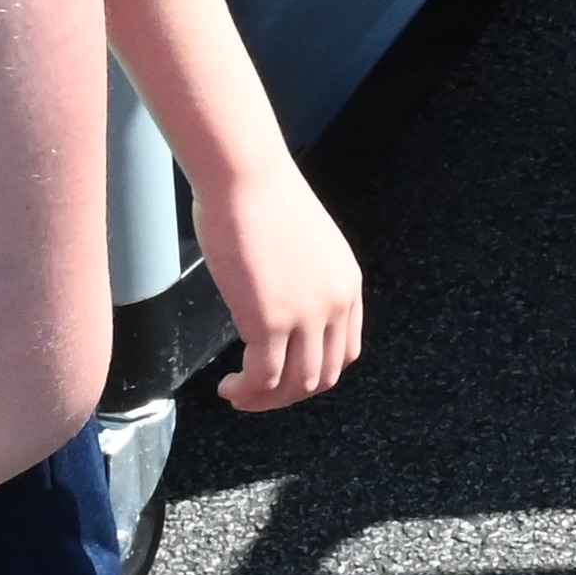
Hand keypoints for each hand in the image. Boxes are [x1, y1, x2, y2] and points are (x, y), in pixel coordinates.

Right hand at [199, 155, 365, 409]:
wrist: (245, 174)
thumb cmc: (259, 196)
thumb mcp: (301, 244)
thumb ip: (301, 279)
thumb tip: (276, 302)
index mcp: (347, 283)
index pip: (344, 351)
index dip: (312, 373)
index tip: (282, 375)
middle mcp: (335, 303)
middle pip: (322, 376)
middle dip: (287, 395)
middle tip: (256, 393)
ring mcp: (307, 314)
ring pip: (295, 386)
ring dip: (265, 400)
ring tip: (238, 393)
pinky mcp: (271, 320)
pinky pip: (264, 378)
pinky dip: (246, 391)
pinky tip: (228, 387)